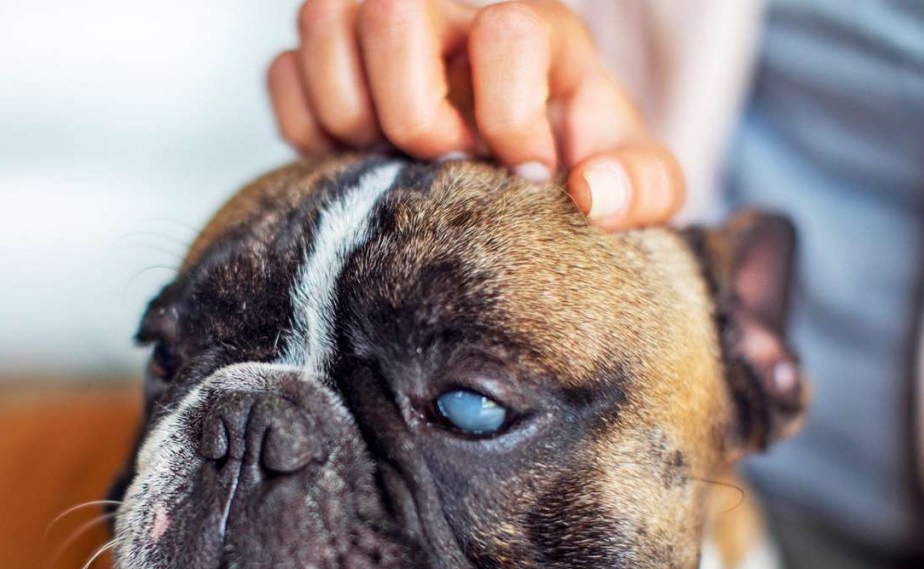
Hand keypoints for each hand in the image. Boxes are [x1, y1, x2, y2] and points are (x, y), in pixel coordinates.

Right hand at [267, 0, 683, 228]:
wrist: (526, 172)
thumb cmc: (580, 168)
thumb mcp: (637, 184)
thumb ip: (641, 186)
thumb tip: (588, 194)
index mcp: (533, 29)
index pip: (506, 30)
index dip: (511, 118)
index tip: (526, 175)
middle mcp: (450, 16)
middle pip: (392, 7)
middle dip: (411, 110)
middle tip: (442, 164)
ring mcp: (378, 35)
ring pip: (321, 17)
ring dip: (348, 111)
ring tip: (389, 162)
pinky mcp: (326, 69)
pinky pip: (282, 72)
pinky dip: (305, 127)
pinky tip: (351, 163)